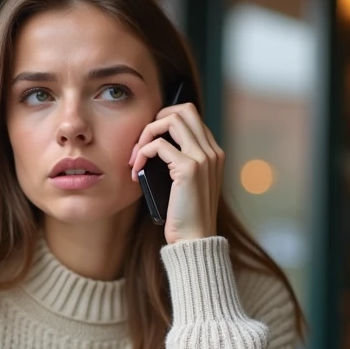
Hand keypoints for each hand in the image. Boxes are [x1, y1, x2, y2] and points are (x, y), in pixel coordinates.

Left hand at [129, 102, 223, 243]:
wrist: (194, 239)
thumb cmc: (185, 215)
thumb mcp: (186, 183)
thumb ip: (180, 161)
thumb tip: (155, 144)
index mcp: (214, 153)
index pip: (191, 117)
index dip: (166, 122)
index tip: (149, 141)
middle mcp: (212, 151)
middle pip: (185, 109)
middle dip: (157, 118)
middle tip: (141, 141)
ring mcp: (203, 158)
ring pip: (171, 120)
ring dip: (146, 133)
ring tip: (136, 155)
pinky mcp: (189, 168)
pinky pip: (158, 145)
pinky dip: (142, 153)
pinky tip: (136, 170)